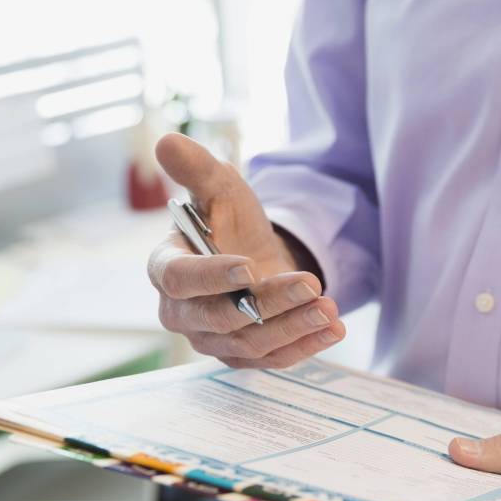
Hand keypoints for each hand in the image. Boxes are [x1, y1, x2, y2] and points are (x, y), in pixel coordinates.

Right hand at [147, 133, 345, 368]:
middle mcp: (182, 312)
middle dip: (269, 303)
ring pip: (251, 342)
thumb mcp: (218, 187)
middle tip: (311, 284)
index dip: (211, 276)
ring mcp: (211, 339)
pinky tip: (334, 328)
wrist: (258, 253)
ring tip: (330, 307)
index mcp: (166, 268)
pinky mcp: (241, 356)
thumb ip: (195, 168)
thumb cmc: (229, 221)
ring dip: (294, 327)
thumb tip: (167, 141)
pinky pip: (272, 359)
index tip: (249, 267)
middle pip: (221, 317)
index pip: (179, 278)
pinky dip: (305, 346)